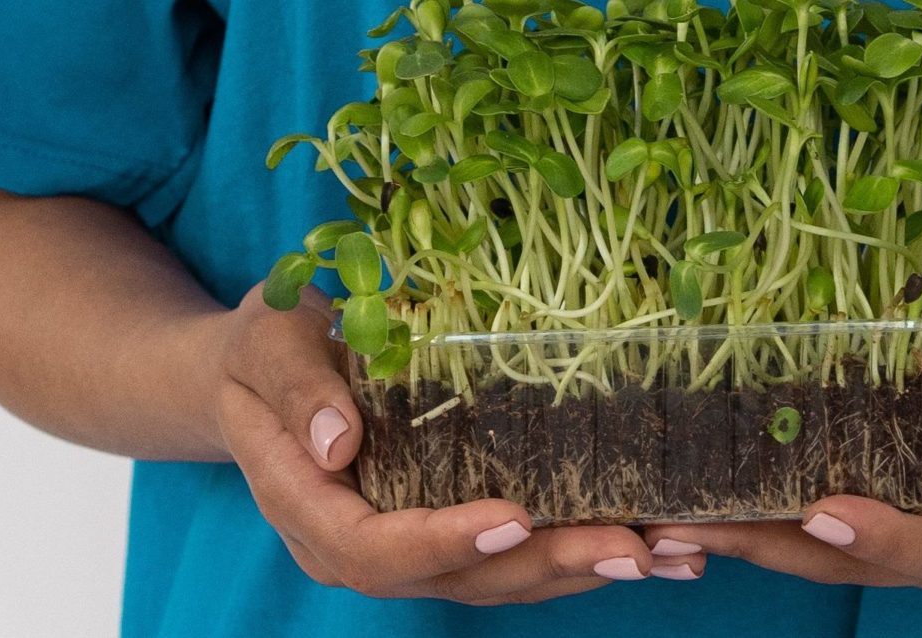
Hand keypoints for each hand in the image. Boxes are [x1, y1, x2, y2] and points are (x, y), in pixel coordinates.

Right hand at [214, 284, 699, 600]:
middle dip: (547, 564)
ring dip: (583, 569)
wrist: (254, 373)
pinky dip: (580, 552)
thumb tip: (338, 443)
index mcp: (308, 508)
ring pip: (496, 580)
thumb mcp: (266, 342)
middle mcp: (358, 547)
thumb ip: (296, 388)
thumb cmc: (261, 347)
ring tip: (667, 553)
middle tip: (632, 547)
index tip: (513, 516)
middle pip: (455, 579)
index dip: (444, 541)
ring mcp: (406, 548)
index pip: (373, 548)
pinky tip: (649, 541)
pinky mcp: (446, 531)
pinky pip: (513, 557)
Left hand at [641, 296, 921, 588]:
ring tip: (675, 526)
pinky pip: (833, 526)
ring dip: (758, 544)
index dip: (885, 538)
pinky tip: (710, 505)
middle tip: (696, 527)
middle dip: (780, 550)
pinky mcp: (902, 506)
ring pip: (838, 555)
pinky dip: (772, 521)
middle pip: (872, 564)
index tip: (822, 513)